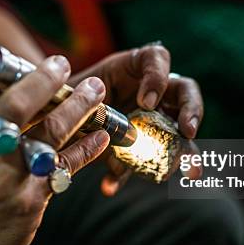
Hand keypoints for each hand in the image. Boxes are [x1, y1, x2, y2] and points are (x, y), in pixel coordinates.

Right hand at [0, 50, 109, 244]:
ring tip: (96, 88)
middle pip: (10, 112)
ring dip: (77, 107)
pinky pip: (66, 166)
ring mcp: (2, 186)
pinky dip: (88, 147)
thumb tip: (16, 80)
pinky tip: (102, 134)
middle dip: (42, 81)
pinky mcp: (30, 203)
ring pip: (48, 135)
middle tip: (61, 63)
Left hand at [70, 44, 203, 194]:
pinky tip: (108, 185)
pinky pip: (139, 164)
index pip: (158, 59)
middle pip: (185, 92)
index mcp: (132, 68)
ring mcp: (150, 120)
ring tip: (190, 172)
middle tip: (188, 132)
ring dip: (186, 152)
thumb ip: (79, 99)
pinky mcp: (136, 148)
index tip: (146, 102)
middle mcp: (149, 91)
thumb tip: (89, 115)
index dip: (157, 77)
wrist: (51, 119)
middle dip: (192, 111)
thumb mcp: (70, 90)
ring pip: (179, 132)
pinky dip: (123, 175)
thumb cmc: (63, 94)